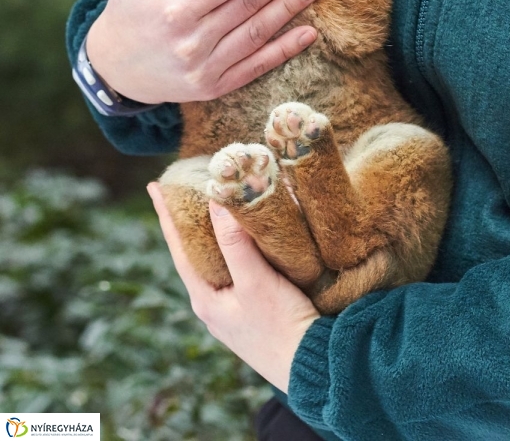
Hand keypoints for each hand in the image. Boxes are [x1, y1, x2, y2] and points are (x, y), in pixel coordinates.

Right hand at [85, 0, 321, 103]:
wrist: (114, 68)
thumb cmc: (127, 10)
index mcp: (176, 10)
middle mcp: (193, 42)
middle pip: (249, 5)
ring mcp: (205, 69)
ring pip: (257, 34)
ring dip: (289, 9)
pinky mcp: (213, 88)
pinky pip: (255, 68)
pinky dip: (284, 51)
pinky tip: (308, 34)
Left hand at [148, 182, 319, 392]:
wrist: (312, 366)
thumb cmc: (280, 328)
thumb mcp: (256, 282)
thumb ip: (235, 244)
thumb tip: (216, 202)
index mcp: (205, 299)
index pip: (179, 247)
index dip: (167, 215)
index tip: (155, 186)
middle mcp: (214, 302)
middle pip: (195, 251)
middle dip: (191, 219)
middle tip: (186, 186)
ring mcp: (233, 306)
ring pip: (218, 259)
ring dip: (215, 231)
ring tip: (212, 202)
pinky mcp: (255, 307)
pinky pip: (238, 266)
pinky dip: (237, 244)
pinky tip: (246, 234)